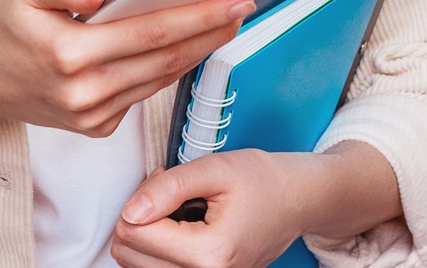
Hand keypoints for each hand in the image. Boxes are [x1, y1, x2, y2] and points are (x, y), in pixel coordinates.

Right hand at [0, 0, 253, 136]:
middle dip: (211, 32)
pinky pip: (143, 94)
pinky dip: (168, 70)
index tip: (233, 1)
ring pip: (159, 79)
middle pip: (166, 59)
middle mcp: (85, 90)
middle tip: (245, 7)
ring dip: (198, 51)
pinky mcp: (96, 127)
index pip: (150, 33)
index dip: (198, 17)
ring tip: (226, 22)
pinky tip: (188, 47)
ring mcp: (92, 115)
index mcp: (70, 52)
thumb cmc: (6, 28)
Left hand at [111, 149, 326, 267]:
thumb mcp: (215, 169)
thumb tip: (130, 211)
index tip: (164, 179)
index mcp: (210, 253)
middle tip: (169, 192)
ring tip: (177, 208)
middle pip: (130, 254)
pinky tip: (180, 227)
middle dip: (140, 216)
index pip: (136, 233)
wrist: (297, 201)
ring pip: (137, 264)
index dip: (141, 197)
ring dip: (148, 232)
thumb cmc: (264, 182)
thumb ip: (168, 188)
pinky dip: (159, 247)